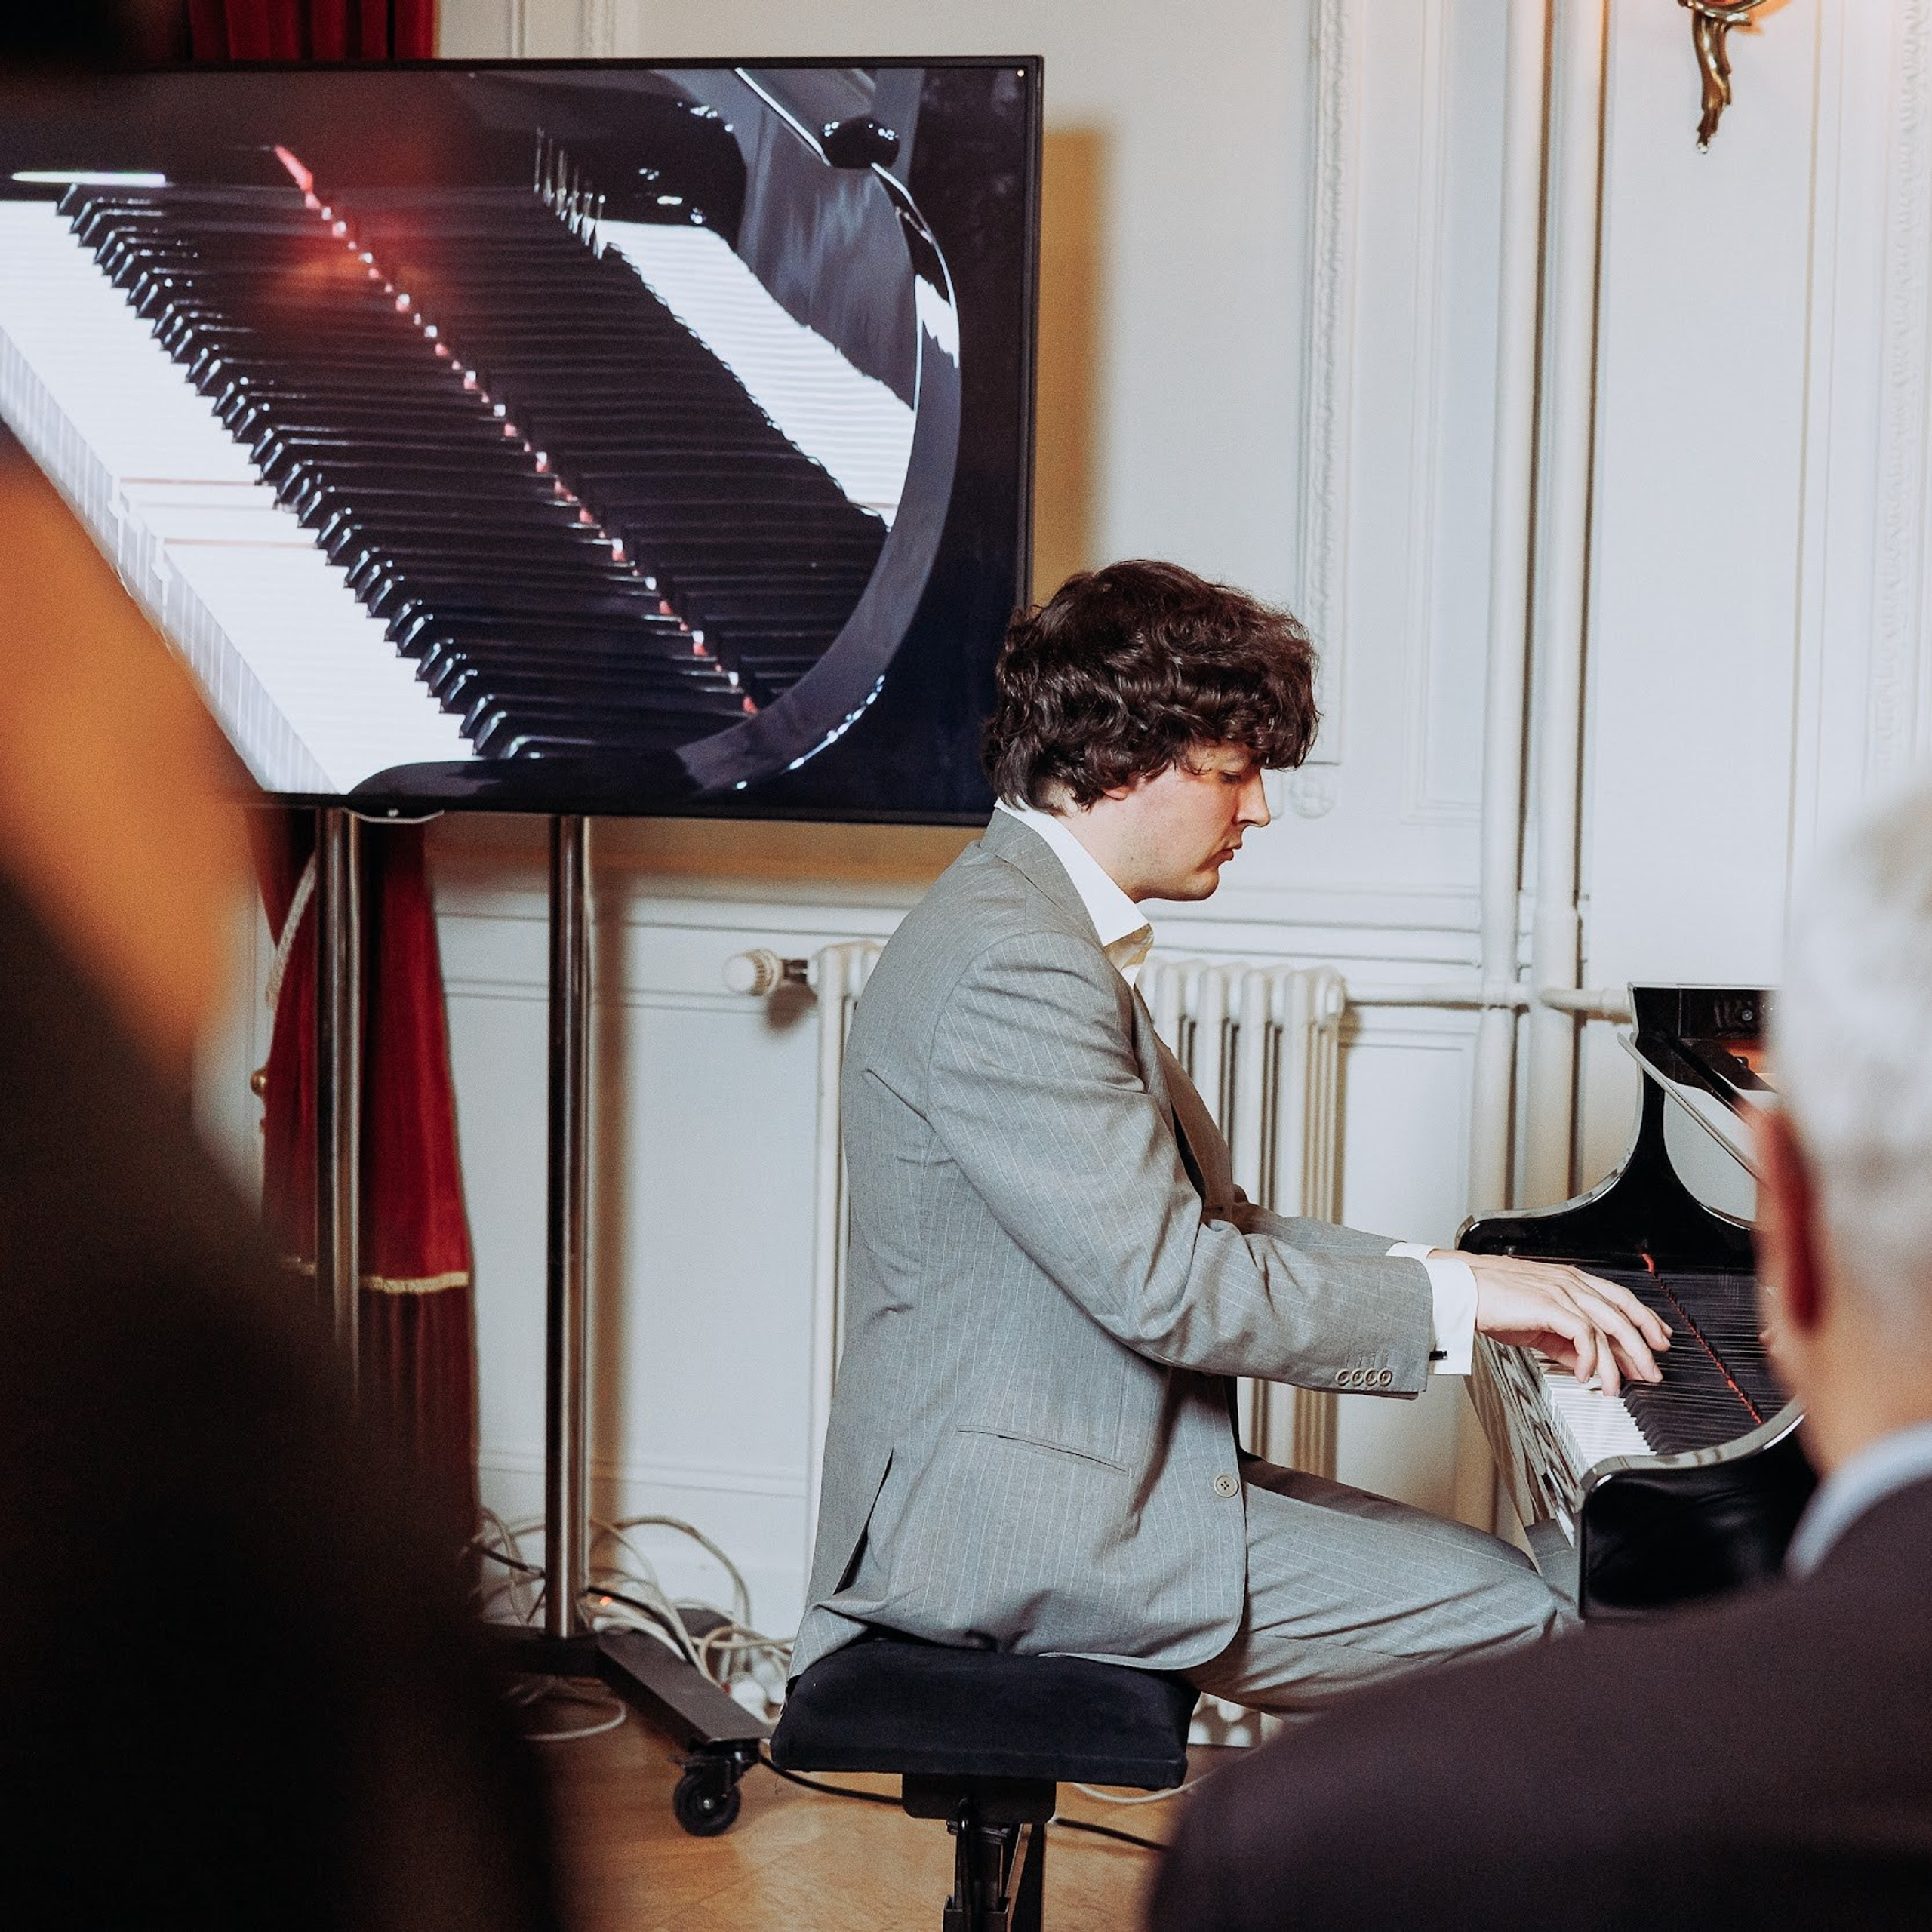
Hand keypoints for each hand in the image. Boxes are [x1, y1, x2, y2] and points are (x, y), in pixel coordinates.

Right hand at [1458, 1255, 1670, 1396]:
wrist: (1461, 1290)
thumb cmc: (1491, 1300)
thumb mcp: (1536, 1321)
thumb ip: (1564, 1338)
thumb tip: (1586, 1362)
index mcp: (1570, 1280)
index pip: (1620, 1298)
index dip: (1644, 1319)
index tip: (1658, 1340)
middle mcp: (1571, 1282)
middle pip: (1622, 1312)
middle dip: (1643, 1345)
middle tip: (1653, 1371)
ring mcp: (1561, 1291)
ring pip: (1607, 1325)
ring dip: (1618, 1361)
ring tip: (1618, 1386)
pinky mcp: (1549, 1305)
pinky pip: (1583, 1334)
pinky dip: (1589, 1357)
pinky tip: (1586, 1374)